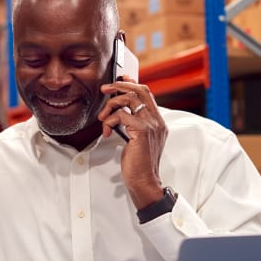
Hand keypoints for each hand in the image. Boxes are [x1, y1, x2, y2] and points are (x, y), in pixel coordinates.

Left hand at [97, 76, 167, 208]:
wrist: (144, 181)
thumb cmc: (138, 164)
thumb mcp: (136, 140)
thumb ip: (132, 125)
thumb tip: (119, 112)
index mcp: (157, 122)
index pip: (147, 94)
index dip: (132, 84)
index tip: (120, 80)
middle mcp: (157, 121)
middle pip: (140, 90)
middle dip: (120, 86)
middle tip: (105, 89)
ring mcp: (151, 125)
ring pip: (130, 99)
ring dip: (111, 104)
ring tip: (103, 117)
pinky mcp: (142, 131)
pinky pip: (122, 115)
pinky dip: (109, 120)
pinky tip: (106, 130)